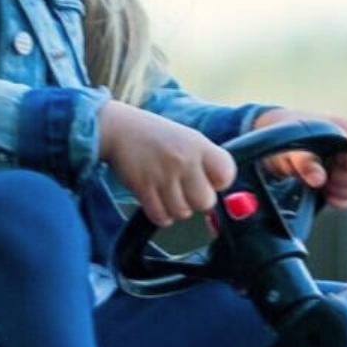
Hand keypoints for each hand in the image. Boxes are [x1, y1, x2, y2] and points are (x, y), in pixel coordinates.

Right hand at [99, 100, 237, 228]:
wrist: (119, 129)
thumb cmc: (156, 137)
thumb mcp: (187, 139)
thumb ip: (205, 162)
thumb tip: (220, 190)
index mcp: (199, 145)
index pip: (226, 175)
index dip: (218, 183)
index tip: (208, 180)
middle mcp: (184, 159)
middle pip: (205, 201)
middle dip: (196, 201)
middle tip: (185, 190)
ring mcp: (164, 174)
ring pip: (183, 212)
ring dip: (176, 208)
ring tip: (167, 193)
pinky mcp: (144, 187)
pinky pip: (161, 217)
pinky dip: (160, 214)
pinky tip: (156, 200)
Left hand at [249, 107, 346, 209]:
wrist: (278, 143)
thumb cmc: (287, 137)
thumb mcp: (290, 146)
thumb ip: (305, 160)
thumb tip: (318, 179)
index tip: (336, 165)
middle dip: (344, 182)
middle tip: (324, 177)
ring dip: (340, 192)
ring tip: (321, 184)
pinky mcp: (344, 184)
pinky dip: (339, 201)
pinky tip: (324, 193)